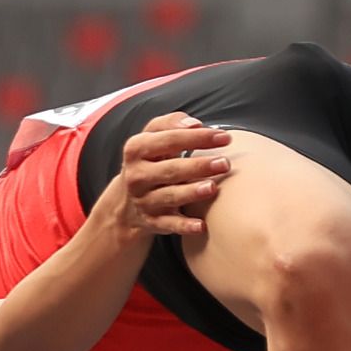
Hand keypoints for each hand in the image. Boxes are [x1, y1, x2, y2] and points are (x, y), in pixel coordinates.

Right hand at [89, 113, 230, 247]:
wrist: (125, 202)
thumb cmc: (149, 162)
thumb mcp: (151, 138)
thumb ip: (171, 124)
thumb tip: (195, 124)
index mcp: (136, 149)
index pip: (169, 140)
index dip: (197, 137)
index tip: (224, 137)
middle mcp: (137, 175)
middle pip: (171, 169)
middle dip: (198, 166)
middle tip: (225, 163)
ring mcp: (143, 200)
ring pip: (169, 196)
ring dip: (191, 193)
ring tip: (212, 188)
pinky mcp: (151, 222)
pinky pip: (169, 224)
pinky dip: (184, 226)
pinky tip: (201, 226)